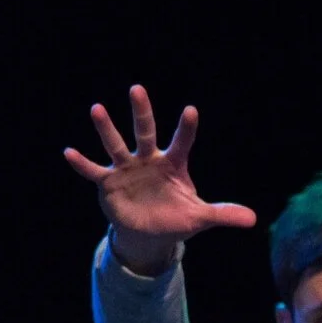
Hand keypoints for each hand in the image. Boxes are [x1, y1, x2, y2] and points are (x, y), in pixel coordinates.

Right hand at [65, 85, 256, 273]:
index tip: (190, 111)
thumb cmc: (176, 218)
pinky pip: (93, 171)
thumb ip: (222, 214)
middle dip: (141, 112)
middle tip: (137, 89)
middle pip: (145, 132)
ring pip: (116, 144)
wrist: (148, 233)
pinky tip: (68, 152)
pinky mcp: (109, 183)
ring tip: (97, 108)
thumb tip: (252, 220)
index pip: (182, 142)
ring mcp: (127, 169)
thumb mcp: (199, 217)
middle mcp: (149, 160)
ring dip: (106, 128)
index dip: (185, 129)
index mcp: (173, 164)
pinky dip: (81, 163)